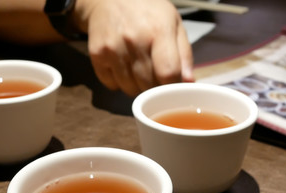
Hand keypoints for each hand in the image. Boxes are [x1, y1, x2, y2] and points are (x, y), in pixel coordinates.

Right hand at [74, 0, 193, 95]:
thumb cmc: (148, 12)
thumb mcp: (174, 24)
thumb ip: (184, 55)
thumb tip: (188, 83)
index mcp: (159, 31)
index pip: (168, 74)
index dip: (172, 85)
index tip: (172, 84)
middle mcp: (134, 40)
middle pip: (148, 86)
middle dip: (155, 87)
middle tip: (155, 75)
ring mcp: (113, 48)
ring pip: (129, 89)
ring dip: (137, 86)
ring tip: (139, 70)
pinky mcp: (97, 54)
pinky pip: (111, 84)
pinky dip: (119, 82)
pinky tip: (123, 67)